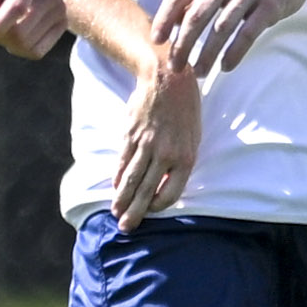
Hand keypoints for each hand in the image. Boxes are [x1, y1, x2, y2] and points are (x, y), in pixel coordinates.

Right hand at [108, 52, 200, 228]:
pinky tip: (114, 187)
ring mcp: (145, 145)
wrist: (167, 78)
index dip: (159, 205)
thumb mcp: (193, 137)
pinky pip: (122, 160)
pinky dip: (117, 176)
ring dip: (122, 199)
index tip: (151, 211)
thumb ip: (180, 161)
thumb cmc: (185, 110)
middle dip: (135, 212)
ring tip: (115, 213)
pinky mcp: (130, 134)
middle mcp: (165, 154)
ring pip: (131, 179)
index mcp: (185, 157)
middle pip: (147, 190)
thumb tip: (164, 183)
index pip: (171, 192)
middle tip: (125, 228)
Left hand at [150, 0, 306, 76]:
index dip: (164, 19)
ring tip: (199, 72)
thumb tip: (170, 17)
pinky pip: (247, 34)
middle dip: (182, 45)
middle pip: (196, 16)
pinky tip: (226, 67)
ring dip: (207, 54)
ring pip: (221, 29)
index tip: (157, 40)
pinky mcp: (270, 5)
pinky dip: (234, 53)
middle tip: (175, 65)